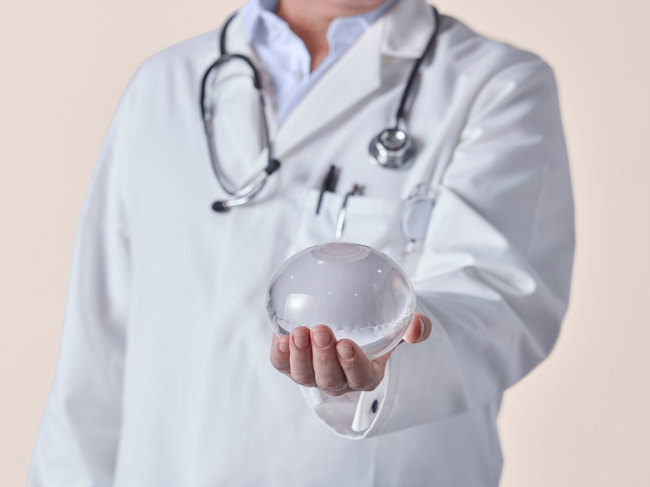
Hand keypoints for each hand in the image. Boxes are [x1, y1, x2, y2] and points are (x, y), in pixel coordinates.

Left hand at [270, 313, 431, 395]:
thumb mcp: (397, 327)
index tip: (347, 345)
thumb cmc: (374, 329)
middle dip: (323, 357)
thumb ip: (414, 328)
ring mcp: (312, 374)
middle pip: (329, 379)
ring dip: (300, 355)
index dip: (353, 365)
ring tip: (299, 332)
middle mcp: (338, 380)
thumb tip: (419, 325)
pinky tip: (280, 338)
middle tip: (322, 331)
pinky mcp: (290, 363)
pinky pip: (281, 365)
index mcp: (366, 374)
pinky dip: (279, 355)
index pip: (361, 378)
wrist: (346, 322)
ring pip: (303, 376)